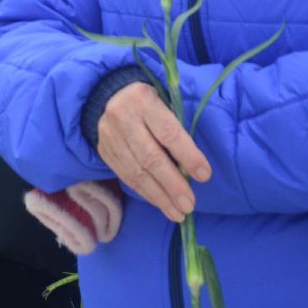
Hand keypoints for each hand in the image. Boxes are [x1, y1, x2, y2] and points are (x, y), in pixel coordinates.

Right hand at [96, 83, 211, 222]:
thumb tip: (194, 170)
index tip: (204, 176)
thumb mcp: (166, 103)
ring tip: (177, 213)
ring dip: (159, 196)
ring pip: (136, 171)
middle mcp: (122, 117)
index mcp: (143, 100)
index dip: (188, 156)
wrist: (111, 95)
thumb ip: (177, 130)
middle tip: (189, 205)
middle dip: (172, 185)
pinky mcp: (103, 150)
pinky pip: (125, 176)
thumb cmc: (151, 103)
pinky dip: (145, 192)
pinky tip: (160, 203)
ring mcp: (109, 135)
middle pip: (150, 157)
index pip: (168, 133)